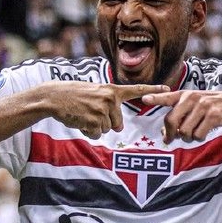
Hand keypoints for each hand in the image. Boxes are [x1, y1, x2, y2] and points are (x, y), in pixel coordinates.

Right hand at [47, 82, 169, 138]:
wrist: (53, 96)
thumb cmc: (72, 95)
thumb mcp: (94, 93)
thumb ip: (109, 104)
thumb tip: (117, 127)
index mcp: (111, 89)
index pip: (135, 90)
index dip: (153, 89)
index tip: (168, 88)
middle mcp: (109, 98)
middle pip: (117, 123)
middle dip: (105, 123)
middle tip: (89, 112)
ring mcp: (102, 110)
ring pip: (106, 130)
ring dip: (95, 127)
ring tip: (82, 114)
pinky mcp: (93, 120)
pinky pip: (97, 134)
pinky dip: (88, 131)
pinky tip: (79, 120)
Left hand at [141, 90, 221, 143]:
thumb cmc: (211, 105)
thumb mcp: (194, 104)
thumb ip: (179, 116)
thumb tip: (164, 134)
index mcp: (185, 95)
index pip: (167, 97)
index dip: (155, 98)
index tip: (144, 99)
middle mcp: (192, 98)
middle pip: (171, 121)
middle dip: (170, 134)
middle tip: (170, 139)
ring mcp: (203, 106)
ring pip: (184, 131)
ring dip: (188, 137)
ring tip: (194, 133)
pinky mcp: (213, 116)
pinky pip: (198, 135)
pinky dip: (199, 138)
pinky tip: (204, 132)